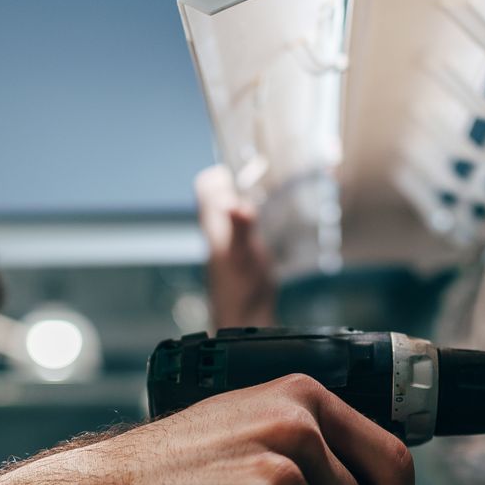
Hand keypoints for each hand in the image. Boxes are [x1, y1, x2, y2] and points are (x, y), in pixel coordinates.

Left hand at [196, 165, 276, 329]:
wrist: (245, 320)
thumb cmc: (240, 290)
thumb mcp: (242, 256)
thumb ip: (239, 228)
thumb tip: (234, 203)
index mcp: (214, 225)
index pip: (205, 186)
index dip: (220, 172)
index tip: (243, 164)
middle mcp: (220, 228)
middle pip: (221, 192)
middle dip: (240, 178)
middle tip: (264, 172)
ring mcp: (233, 240)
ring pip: (235, 206)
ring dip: (251, 194)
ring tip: (274, 187)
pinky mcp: (247, 251)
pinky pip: (249, 223)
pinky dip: (260, 213)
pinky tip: (278, 215)